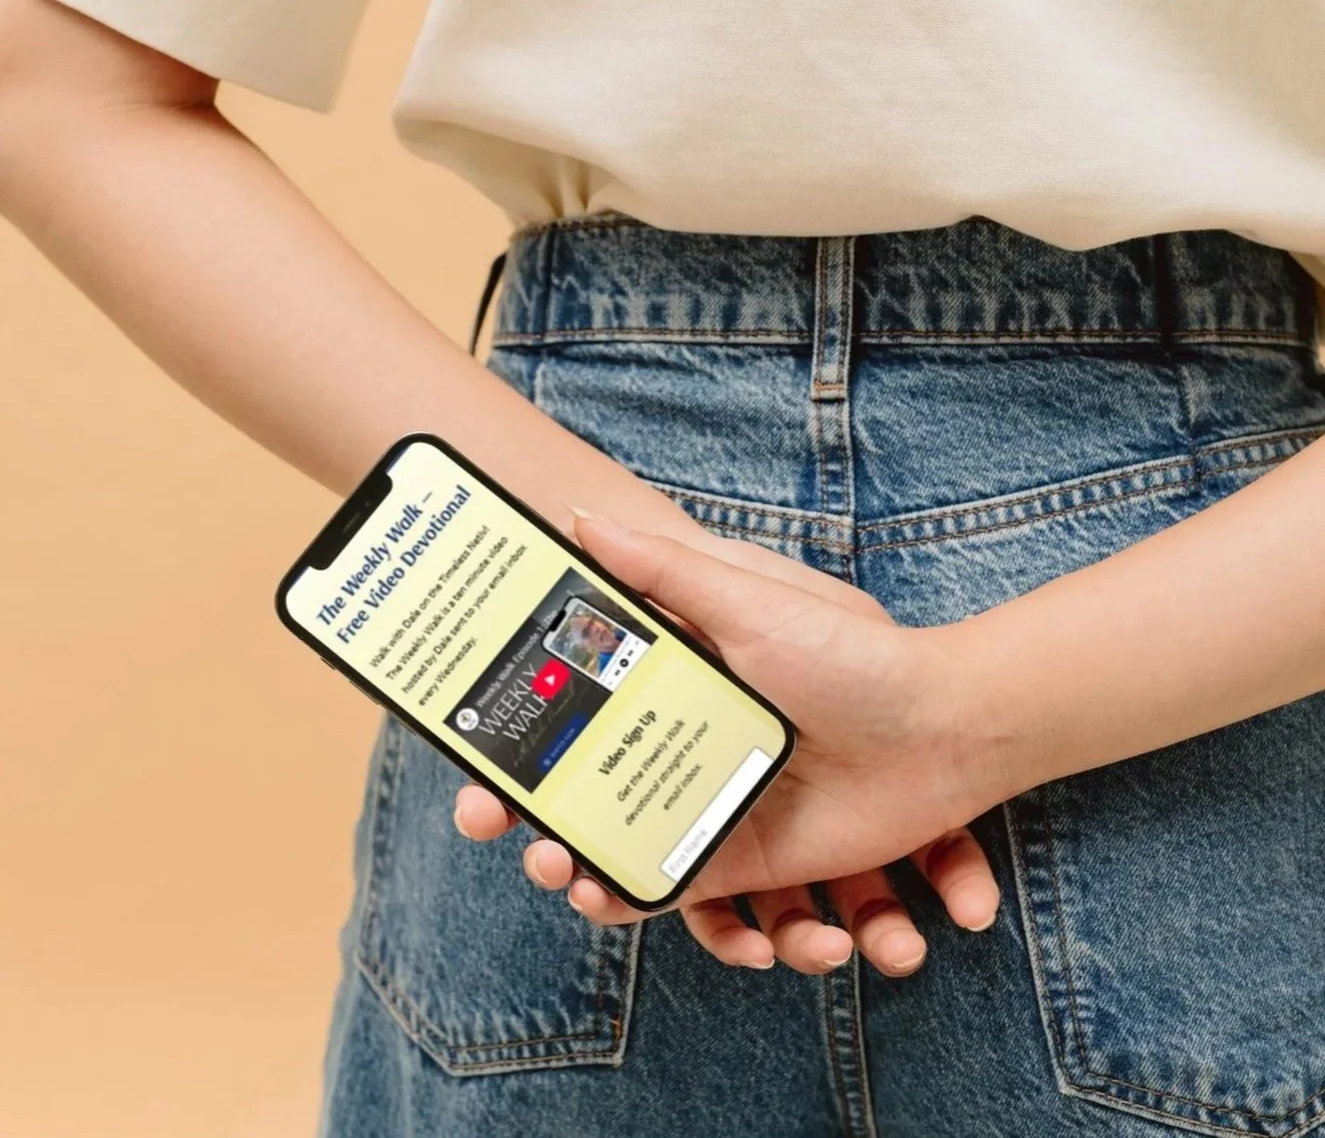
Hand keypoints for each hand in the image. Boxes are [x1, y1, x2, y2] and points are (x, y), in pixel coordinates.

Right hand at [457, 513, 1003, 975]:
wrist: (945, 731)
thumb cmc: (850, 655)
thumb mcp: (748, 599)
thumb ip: (663, 568)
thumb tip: (580, 519)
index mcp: (673, 676)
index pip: (572, 705)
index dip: (518, 734)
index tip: (475, 763)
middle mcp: (681, 740)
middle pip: (583, 785)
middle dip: (533, 821)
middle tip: (509, 839)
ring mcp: (707, 799)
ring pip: (617, 842)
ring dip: (579, 870)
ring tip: (567, 878)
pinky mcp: (742, 855)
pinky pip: (673, 886)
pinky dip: (639, 901)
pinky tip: (617, 900)